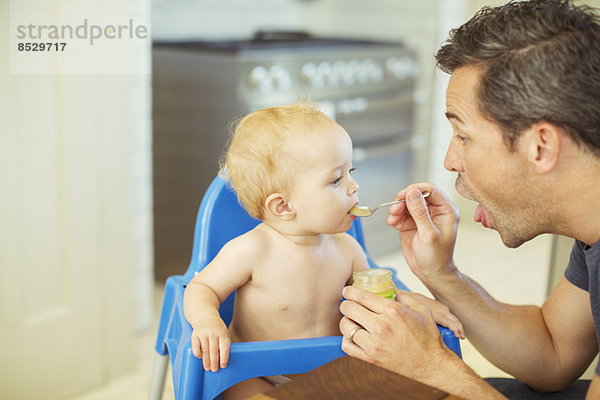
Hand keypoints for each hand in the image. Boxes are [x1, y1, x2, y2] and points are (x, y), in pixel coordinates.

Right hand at [190, 316, 230, 371]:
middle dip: (214, 362)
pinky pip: (196, 346)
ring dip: (206, 360)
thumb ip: (225, 343)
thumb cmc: (217, 328)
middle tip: (214, 370)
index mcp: (222, 333)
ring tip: (207, 368)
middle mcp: (213, 333)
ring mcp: (203, 333)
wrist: (205, 316)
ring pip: (205, 350)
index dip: (224, 357)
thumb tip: (227, 358)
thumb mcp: (224, 333)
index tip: (223, 366)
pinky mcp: (195, 334)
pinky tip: (200, 358)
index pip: (224, 347)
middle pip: (214, 350)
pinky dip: (198, 353)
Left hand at [339, 286, 460, 381]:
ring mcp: (374, 344)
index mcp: (392, 310)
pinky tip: (354, 335)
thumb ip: (402, 295)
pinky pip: (347, 346)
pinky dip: (347, 339)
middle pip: (349, 308)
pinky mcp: (371, 358)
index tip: (347, 291)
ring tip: (352, 320)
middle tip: (349, 305)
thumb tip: (387, 288)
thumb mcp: (420, 308)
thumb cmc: (428, 336)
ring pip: (346, 326)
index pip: (360, 295)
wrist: (432, 364)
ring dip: (346, 321)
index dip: (350, 291)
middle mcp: (381, 326)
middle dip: (346, 304)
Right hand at [386, 184, 458, 281]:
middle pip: (416, 194)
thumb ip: (420, 213)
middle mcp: (435, 211)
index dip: (415, 190)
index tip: (402, 196)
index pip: (431, 190)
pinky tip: (394, 224)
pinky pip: (401, 212)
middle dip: (403, 201)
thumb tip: (413, 193)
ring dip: (397, 209)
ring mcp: (423, 216)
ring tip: (393, 220)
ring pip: (407, 203)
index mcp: (446, 210)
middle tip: (394, 210)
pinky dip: (395, 216)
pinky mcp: (412, 222)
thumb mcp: (428, 235)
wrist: (430, 272)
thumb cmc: (436, 257)